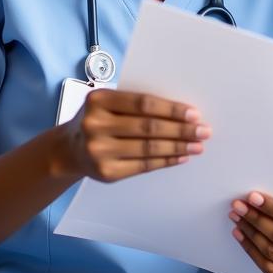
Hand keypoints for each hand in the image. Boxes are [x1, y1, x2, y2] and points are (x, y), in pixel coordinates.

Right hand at [57, 89, 209, 182]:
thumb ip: (135, 104)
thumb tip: (181, 111)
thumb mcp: (107, 104)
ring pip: (149, 148)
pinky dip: (166, 161)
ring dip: (179, 147)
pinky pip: (144, 166)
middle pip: (149, 127)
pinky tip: (182, 157)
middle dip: (181, 129)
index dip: (171, 109)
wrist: (68, 150)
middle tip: (204, 130)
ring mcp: (99, 151)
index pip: (143, 103)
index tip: (194, 113)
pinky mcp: (106, 172)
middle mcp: (95, 125)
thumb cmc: (98, 120)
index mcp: (98, 100)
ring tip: (198, 145)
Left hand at [229, 193, 272, 272]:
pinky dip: (249, 248)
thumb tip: (256, 196)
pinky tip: (239, 234)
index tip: (252, 197)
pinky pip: (264, 265)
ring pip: (269, 249)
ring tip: (236, 218)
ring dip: (249, 232)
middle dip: (255, 218)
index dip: (271, 207)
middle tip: (238, 206)